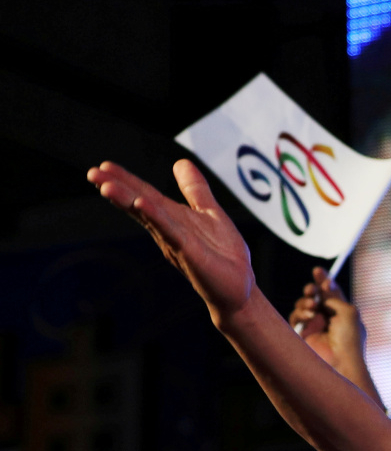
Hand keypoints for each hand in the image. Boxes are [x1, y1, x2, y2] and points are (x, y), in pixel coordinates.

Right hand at [87, 160, 254, 323]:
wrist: (238, 287)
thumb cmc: (223, 255)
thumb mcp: (210, 212)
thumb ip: (195, 190)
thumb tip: (181, 163)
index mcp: (173, 219)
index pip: (145, 196)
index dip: (126, 180)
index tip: (103, 165)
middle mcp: (168, 231)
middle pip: (139, 205)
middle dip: (117, 189)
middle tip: (92, 173)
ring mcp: (177, 242)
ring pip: (148, 217)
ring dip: (128, 201)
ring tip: (106, 186)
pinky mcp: (190, 253)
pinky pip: (170, 232)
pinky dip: (156, 217)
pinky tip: (142, 204)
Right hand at [289, 267, 382, 406]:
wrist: (341, 363)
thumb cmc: (350, 338)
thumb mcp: (348, 311)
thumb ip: (333, 297)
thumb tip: (322, 291)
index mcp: (342, 313)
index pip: (331, 293)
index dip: (323, 281)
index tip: (317, 270)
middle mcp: (327, 319)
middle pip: (315, 297)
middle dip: (312, 290)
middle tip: (313, 290)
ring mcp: (314, 327)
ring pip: (303, 305)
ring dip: (306, 301)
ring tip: (313, 305)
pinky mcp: (302, 336)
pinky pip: (295, 317)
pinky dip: (300, 313)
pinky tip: (309, 315)